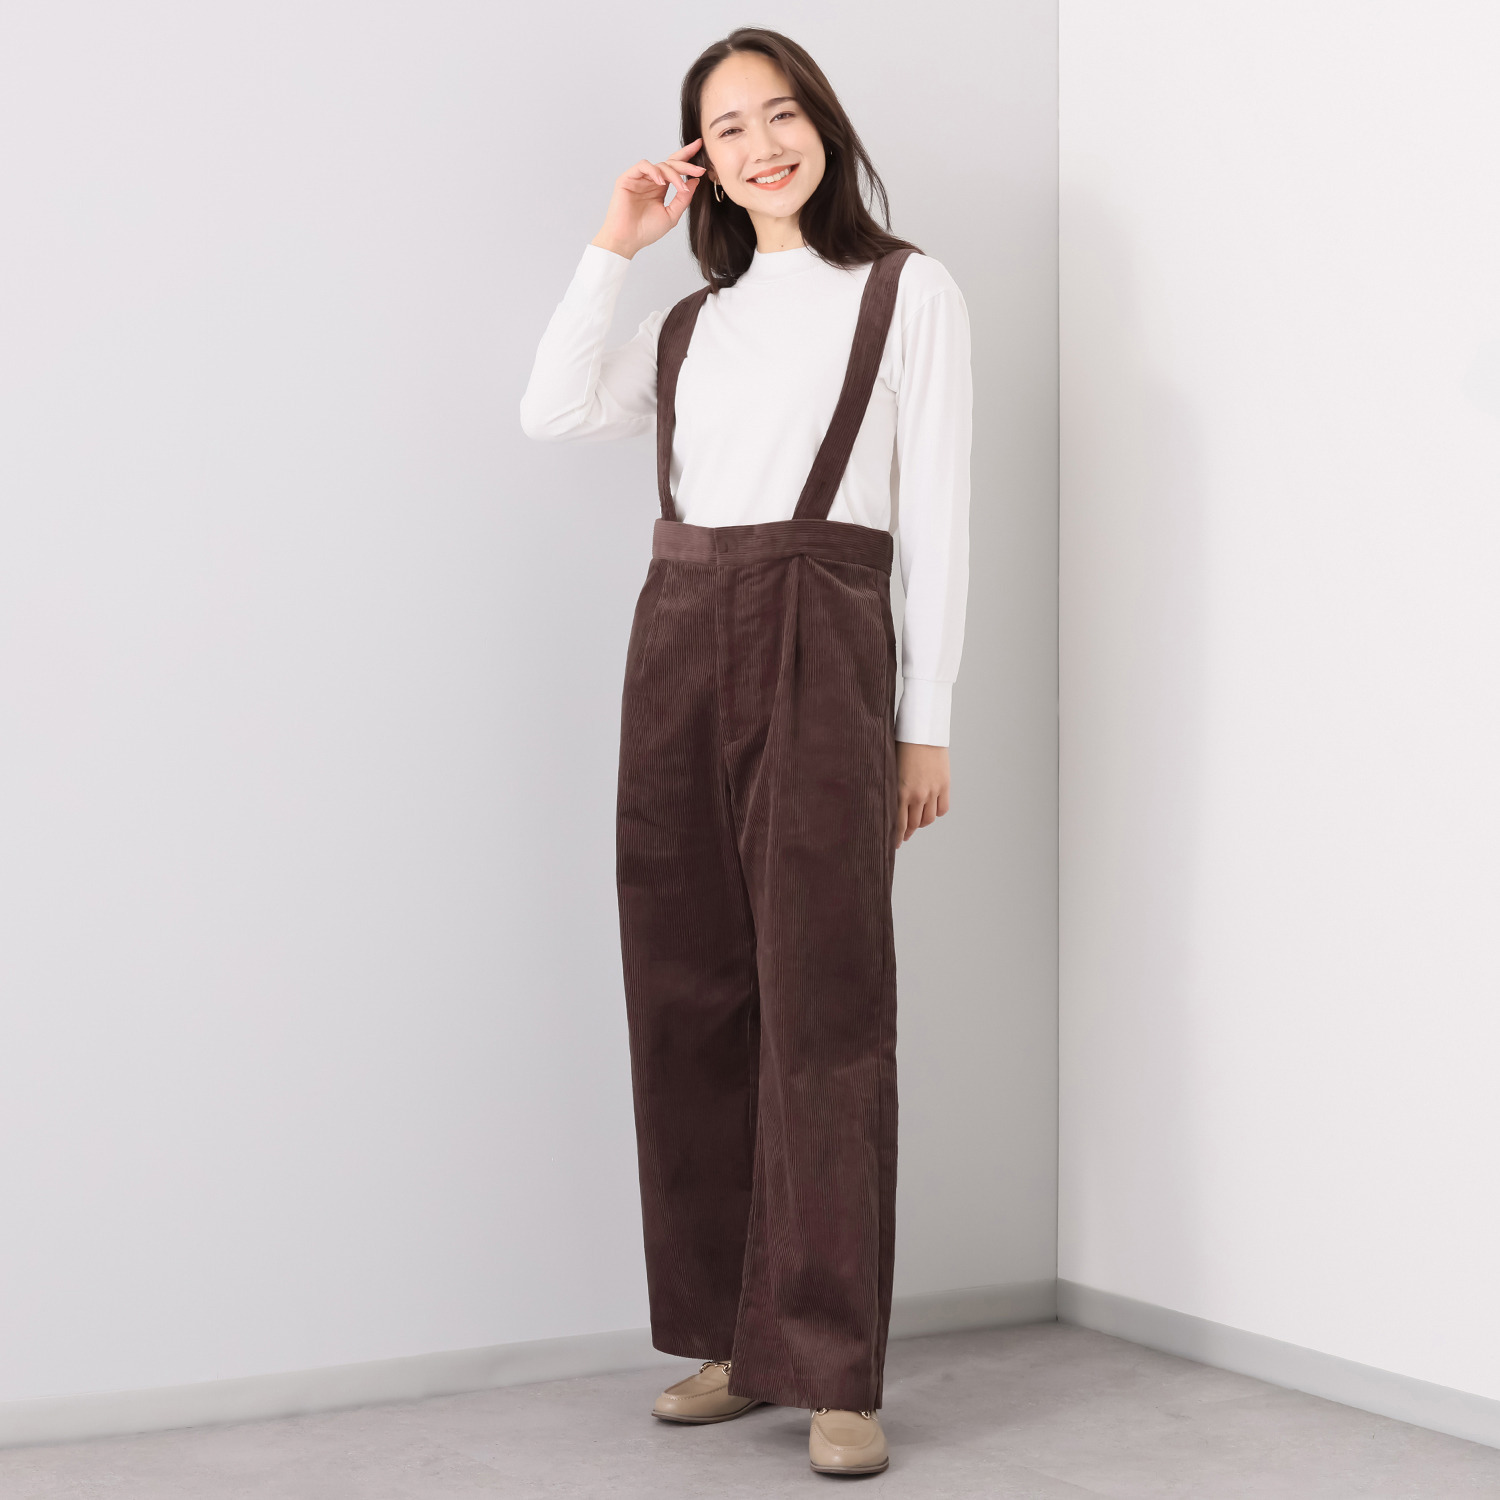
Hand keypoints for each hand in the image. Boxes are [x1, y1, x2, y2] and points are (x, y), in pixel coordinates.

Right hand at [590, 140, 705, 259]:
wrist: (627, 240)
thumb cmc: (646, 231)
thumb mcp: (671, 215)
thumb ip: (683, 199)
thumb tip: (695, 181)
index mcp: (660, 188)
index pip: (675, 168)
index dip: (687, 157)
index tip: (700, 148)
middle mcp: (651, 181)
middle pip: (670, 163)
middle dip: (686, 164)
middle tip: (699, 170)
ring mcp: (640, 179)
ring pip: (660, 165)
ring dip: (674, 174)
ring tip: (681, 188)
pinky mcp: (628, 178)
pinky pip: (643, 166)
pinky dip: (654, 171)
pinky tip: (661, 182)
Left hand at [894, 743, 950, 849]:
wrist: (922, 731)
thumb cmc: (900, 746)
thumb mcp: (890, 769)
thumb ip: (890, 789)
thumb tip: (886, 806)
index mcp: (900, 792)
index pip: (898, 824)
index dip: (896, 837)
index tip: (894, 844)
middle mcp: (917, 795)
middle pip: (913, 824)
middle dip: (907, 832)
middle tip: (904, 836)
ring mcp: (933, 791)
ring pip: (928, 819)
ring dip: (922, 823)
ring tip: (917, 821)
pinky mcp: (944, 785)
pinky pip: (943, 809)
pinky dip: (937, 812)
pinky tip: (931, 809)